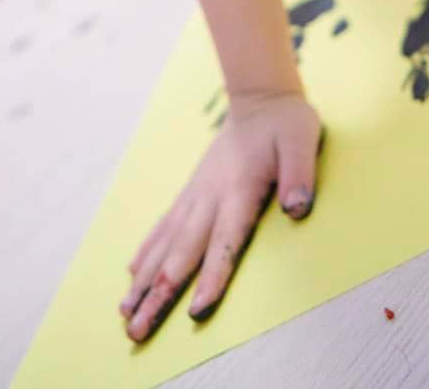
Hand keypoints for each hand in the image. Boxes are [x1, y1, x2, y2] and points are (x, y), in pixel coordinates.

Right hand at [119, 90, 323, 342]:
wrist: (260, 99)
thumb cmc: (286, 124)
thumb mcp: (302, 141)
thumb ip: (299, 174)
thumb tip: (297, 209)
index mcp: (239, 188)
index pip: (224, 239)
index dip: (212, 275)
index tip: (196, 309)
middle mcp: (210, 195)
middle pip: (183, 252)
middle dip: (159, 293)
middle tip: (138, 329)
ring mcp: (196, 194)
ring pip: (166, 244)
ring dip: (145, 280)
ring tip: (125, 312)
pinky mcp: (191, 192)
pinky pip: (164, 226)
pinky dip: (146, 252)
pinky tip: (132, 274)